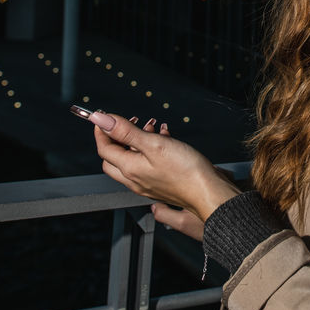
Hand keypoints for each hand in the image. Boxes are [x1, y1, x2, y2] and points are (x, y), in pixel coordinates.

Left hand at [89, 111, 240, 223]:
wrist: (207, 191)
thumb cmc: (185, 170)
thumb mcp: (153, 144)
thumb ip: (125, 131)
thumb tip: (101, 120)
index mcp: (129, 169)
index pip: (104, 149)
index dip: (102, 130)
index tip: (104, 117)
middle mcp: (135, 180)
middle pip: (113, 158)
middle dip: (117, 137)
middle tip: (127, 123)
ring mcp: (147, 184)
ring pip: (132, 160)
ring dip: (136, 141)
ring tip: (151, 128)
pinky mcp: (159, 185)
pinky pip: (146, 165)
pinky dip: (150, 150)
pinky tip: (165, 140)